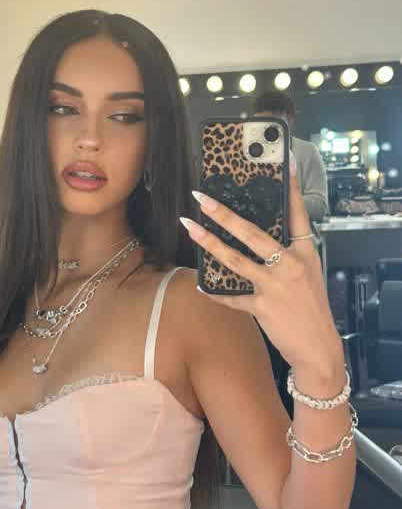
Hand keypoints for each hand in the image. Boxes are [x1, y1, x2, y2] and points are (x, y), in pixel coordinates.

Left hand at [180, 160, 343, 375]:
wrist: (319, 347)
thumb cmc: (312, 308)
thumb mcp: (307, 275)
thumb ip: (287, 255)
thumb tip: (260, 238)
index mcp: (304, 253)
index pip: (298, 214)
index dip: (291, 188)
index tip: (286, 161)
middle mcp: (290, 265)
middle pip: (253, 233)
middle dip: (224, 214)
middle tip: (201, 198)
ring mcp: (275, 286)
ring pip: (235, 259)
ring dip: (208, 242)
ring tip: (189, 227)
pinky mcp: (262, 307)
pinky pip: (232, 297)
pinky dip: (216, 293)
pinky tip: (202, 287)